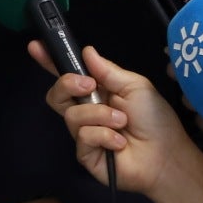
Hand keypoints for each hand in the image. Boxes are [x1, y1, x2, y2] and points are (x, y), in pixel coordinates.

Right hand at [30, 41, 193, 200]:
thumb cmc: (155, 118)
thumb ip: (108, 70)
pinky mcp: (86, 155)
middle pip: (56, 95)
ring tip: (122, 122)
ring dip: (100, 115)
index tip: (36, 47)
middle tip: (89, 86)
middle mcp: (87, 111)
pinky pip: (83, 137)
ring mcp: (85, 134)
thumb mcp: (135, 86)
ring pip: (72, 115)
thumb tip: (86, 50)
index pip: (69, 76)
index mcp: (98, 92)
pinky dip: (104, 135)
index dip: (50, 62)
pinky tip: (120, 141)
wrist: (166, 155)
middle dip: (67, 84)